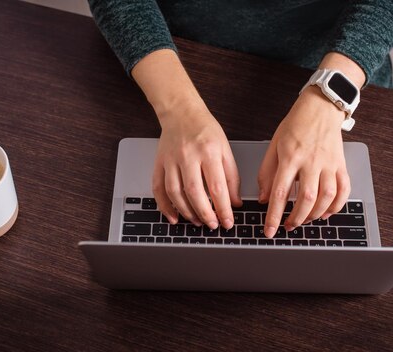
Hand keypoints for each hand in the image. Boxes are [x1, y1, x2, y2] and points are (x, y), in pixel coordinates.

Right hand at [152, 101, 241, 229]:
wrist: (181, 112)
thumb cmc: (205, 130)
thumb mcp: (226, 149)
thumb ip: (232, 176)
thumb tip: (235, 203)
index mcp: (209, 151)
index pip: (217, 187)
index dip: (223, 209)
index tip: (227, 222)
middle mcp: (188, 155)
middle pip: (195, 193)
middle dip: (205, 214)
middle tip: (212, 225)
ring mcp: (171, 160)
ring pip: (175, 193)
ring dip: (186, 212)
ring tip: (197, 221)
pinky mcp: (159, 163)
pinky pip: (158, 188)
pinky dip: (164, 206)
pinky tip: (173, 216)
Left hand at [258, 86, 350, 237]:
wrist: (321, 108)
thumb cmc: (295, 125)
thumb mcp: (273, 145)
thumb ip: (267, 172)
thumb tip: (263, 198)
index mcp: (290, 157)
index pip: (280, 193)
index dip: (274, 215)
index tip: (270, 230)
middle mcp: (311, 162)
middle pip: (306, 199)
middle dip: (296, 218)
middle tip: (288, 226)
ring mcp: (329, 164)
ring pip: (326, 197)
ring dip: (315, 214)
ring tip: (305, 219)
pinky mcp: (341, 164)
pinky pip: (344, 190)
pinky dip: (337, 206)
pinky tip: (327, 212)